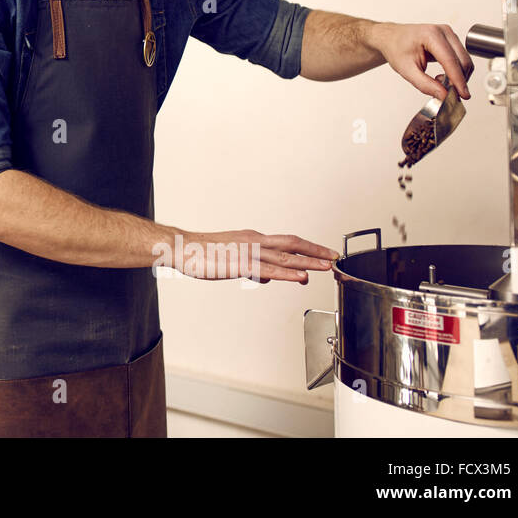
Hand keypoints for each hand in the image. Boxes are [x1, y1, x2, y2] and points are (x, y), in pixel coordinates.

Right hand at [170, 230, 337, 283]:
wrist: (182, 248)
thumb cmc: (202, 253)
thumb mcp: (232, 259)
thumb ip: (253, 267)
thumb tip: (268, 276)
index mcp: (253, 239)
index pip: (287, 242)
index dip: (308, 247)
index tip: (324, 253)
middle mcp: (255, 242)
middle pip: (292, 244)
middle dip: (316, 251)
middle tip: (335, 257)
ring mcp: (249, 252)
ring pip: (285, 256)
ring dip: (308, 262)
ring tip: (327, 267)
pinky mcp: (241, 264)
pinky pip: (270, 269)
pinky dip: (289, 273)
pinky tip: (301, 277)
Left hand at [370, 22, 472, 101]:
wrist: (392, 38)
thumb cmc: (396, 49)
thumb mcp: (406, 70)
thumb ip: (425, 84)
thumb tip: (444, 95)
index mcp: (431, 35)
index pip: (450, 61)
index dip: (458, 80)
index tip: (464, 95)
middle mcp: (444, 31)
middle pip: (462, 60)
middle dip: (459, 80)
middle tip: (448, 94)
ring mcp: (449, 34)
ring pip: (465, 60)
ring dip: (457, 76)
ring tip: (437, 81)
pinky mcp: (452, 40)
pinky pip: (461, 59)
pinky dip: (456, 71)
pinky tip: (441, 76)